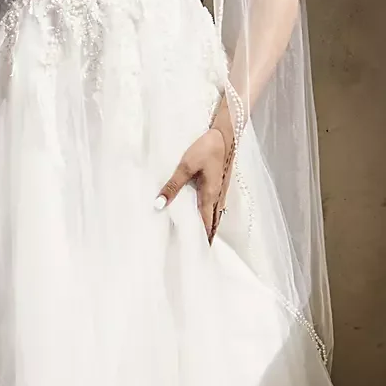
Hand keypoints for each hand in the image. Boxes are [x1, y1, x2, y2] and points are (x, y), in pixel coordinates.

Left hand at [156, 126, 232, 241]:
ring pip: (216, 213)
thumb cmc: (207, 148)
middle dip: (207, 235)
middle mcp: (218, 196)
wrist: (226, 133)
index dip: (202, 238)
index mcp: (210, 196)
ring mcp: (221, 189)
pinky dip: (211, 213)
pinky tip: (205, 212)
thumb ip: (172, 186)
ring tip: (202, 236)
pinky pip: (216, 204)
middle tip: (200, 249)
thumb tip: (159, 204)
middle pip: (213, 221)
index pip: (205, 223)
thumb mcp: (186, 166)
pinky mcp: (220, 182)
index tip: (199, 252)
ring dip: (210, 224)